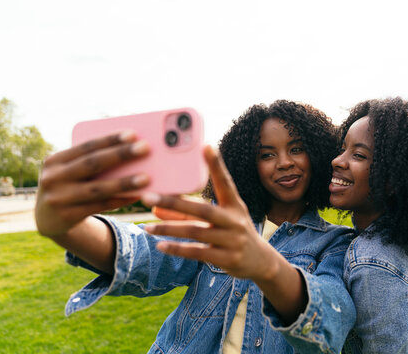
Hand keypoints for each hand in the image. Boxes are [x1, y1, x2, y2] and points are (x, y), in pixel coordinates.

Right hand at [35, 130, 150, 237]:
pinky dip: (120, 200)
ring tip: (146, 177)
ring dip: (124, 183)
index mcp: (55, 161)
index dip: (110, 140)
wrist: (47, 219)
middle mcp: (53, 178)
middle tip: (145, 147)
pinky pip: (101, 206)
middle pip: (93, 164)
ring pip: (98, 189)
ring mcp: (59, 199)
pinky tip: (137, 195)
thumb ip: (90, 161)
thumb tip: (129, 151)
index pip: (87, 146)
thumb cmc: (69, 185)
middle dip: (120, 154)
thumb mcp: (69, 171)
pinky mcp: (68, 217)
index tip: (133, 133)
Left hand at [142, 146, 279, 280]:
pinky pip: (197, 253)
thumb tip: (156, 208)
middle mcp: (235, 221)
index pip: (225, 182)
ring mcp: (232, 241)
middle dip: (174, 203)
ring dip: (169, 229)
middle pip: (203, 210)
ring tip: (147, 227)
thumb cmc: (233, 234)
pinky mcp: (227, 259)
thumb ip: (189, 213)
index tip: (206, 145)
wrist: (260, 261)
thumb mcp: (219, 220)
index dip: (216, 165)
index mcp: (235, 205)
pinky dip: (177, 249)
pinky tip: (160, 246)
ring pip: (196, 232)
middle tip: (149, 196)